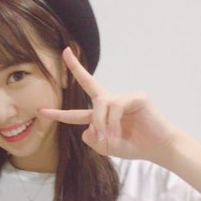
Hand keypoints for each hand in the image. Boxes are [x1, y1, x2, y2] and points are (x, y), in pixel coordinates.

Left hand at [39, 47, 180, 164]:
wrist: (158, 148)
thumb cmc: (134, 146)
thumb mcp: (106, 148)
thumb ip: (92, 140)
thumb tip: (87, 129)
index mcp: (101, 116)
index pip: (76, 113)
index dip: (59, 114)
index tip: (42, 111)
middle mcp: (110, 103)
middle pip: (89, 83)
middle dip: (76, 68)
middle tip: (65, 52)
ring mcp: (123, 98)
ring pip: (99, 104)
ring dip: (100, 123)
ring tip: (109, 136)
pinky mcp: (136, 97)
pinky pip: (114, 106)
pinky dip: (112, 121)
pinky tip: (119, 130)